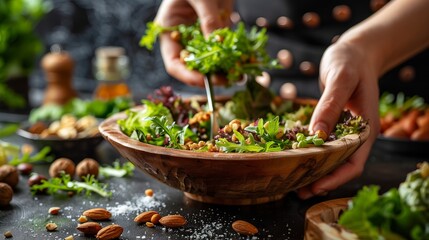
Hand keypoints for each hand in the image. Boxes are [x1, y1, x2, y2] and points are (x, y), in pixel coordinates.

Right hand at [154, 0, 232, 86]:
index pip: (174, 63)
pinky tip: (245, 63)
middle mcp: (184, 38)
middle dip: (210, 77)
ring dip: (225, 70)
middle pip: (193, 67)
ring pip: (211, 62)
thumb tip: (216, 43)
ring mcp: (201, 36)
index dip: (188, 75)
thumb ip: (208, 19)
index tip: (205, 81)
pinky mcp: (217, 32)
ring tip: (240, 75)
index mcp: (170, 31)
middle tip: (228, 80)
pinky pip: (225, 50)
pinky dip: (234, 58)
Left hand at [296, 40, 380, 198]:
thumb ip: (330, 104)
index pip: (354, 163)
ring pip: (330, 158)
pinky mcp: (332, 124)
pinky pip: (322, 144)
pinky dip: (310, 153)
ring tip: (292, 180)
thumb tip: (316, 134)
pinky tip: (293, 156)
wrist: (354, 52)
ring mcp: (344, 130)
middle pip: (340, 165)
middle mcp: (355, 134)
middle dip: (320, 179)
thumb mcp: (341, 78)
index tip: (315, 186)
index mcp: (365, 128)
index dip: (336, 178)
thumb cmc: (351, 62)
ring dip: (313, 170)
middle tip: (296, 189)